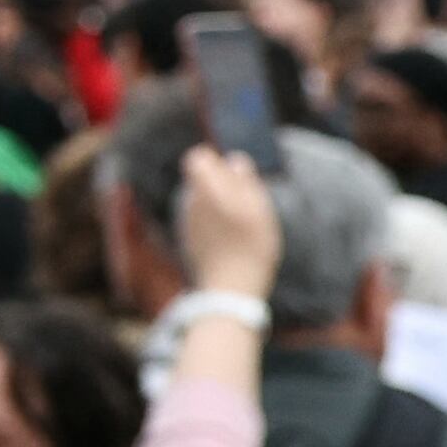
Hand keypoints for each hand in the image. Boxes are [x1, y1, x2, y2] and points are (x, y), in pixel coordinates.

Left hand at [177, 144, 283, 304]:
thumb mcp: (258, 210)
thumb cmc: (250, 246)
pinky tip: (232, 238)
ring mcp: (188, 222)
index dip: (214, 161)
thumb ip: (244, 182)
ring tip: (241, 223)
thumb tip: (234, 159)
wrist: (230, 287)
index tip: (233, 173)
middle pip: (200, 179)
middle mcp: (191, 203)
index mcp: (206, 190)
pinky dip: (215, 222)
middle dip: (220, 183)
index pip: (197, 159)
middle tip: (245, 201)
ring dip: (218, 203)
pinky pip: (202, 220)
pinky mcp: (190, 239)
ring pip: (201, 200)